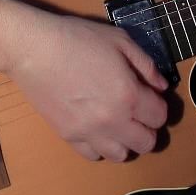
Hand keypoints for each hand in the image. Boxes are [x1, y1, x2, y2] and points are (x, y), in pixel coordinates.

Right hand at [0, 0, 168, 161]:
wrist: (34, 49)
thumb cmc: (77, 39)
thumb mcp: (120, 41)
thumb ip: (146, 65)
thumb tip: (161, 86)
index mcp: (129, 95)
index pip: (160, 117)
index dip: (159, 105)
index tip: (150, 96)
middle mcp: (112, 120)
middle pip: (146, 143)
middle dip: (148, 128)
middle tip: (138, 112)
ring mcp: (88, 132)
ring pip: (121, 155)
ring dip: (125, 141)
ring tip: (118, 122)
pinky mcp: (67, 136)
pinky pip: (92, 155)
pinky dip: (100, 145)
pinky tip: (97, 127)